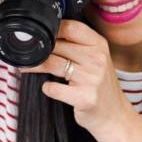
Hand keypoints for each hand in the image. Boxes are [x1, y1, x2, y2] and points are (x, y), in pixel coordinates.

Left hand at [19, 19, 130, 137]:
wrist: (114, 114)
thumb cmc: (99, 84)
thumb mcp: (95, 58)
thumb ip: (76, 45)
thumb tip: (45, 35)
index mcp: (99, 44)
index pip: (71, 27)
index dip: (51, 29)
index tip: (38, 34)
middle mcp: (97, 59)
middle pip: (57, 46)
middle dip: (39, 50)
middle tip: (26, 53)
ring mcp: (92, 78)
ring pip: (52, 64)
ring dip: (35, 66)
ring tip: (26, 67)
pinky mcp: (84, 97)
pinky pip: (54, 88)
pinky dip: (47, 87)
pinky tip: (49, 87)